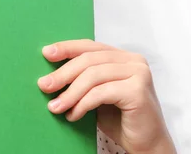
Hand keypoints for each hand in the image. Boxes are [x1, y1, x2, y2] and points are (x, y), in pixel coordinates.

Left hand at [37, 40, 175, 153]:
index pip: (90, 46)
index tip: (45, 53)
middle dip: (62, 73)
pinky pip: (100, 93)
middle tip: (44, 85)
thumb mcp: (96, 92)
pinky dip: (82, 104)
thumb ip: (82, 78)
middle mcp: (134, 61)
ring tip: (55, 107)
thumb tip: (50, 74)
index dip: (66, 48)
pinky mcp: (138, 91)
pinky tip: (73, 115)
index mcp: (123, 57)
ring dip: (70, 93)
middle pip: (88, 59)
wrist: (146, 145)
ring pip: (92, 76)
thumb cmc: (119, 119)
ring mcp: (139, 74)